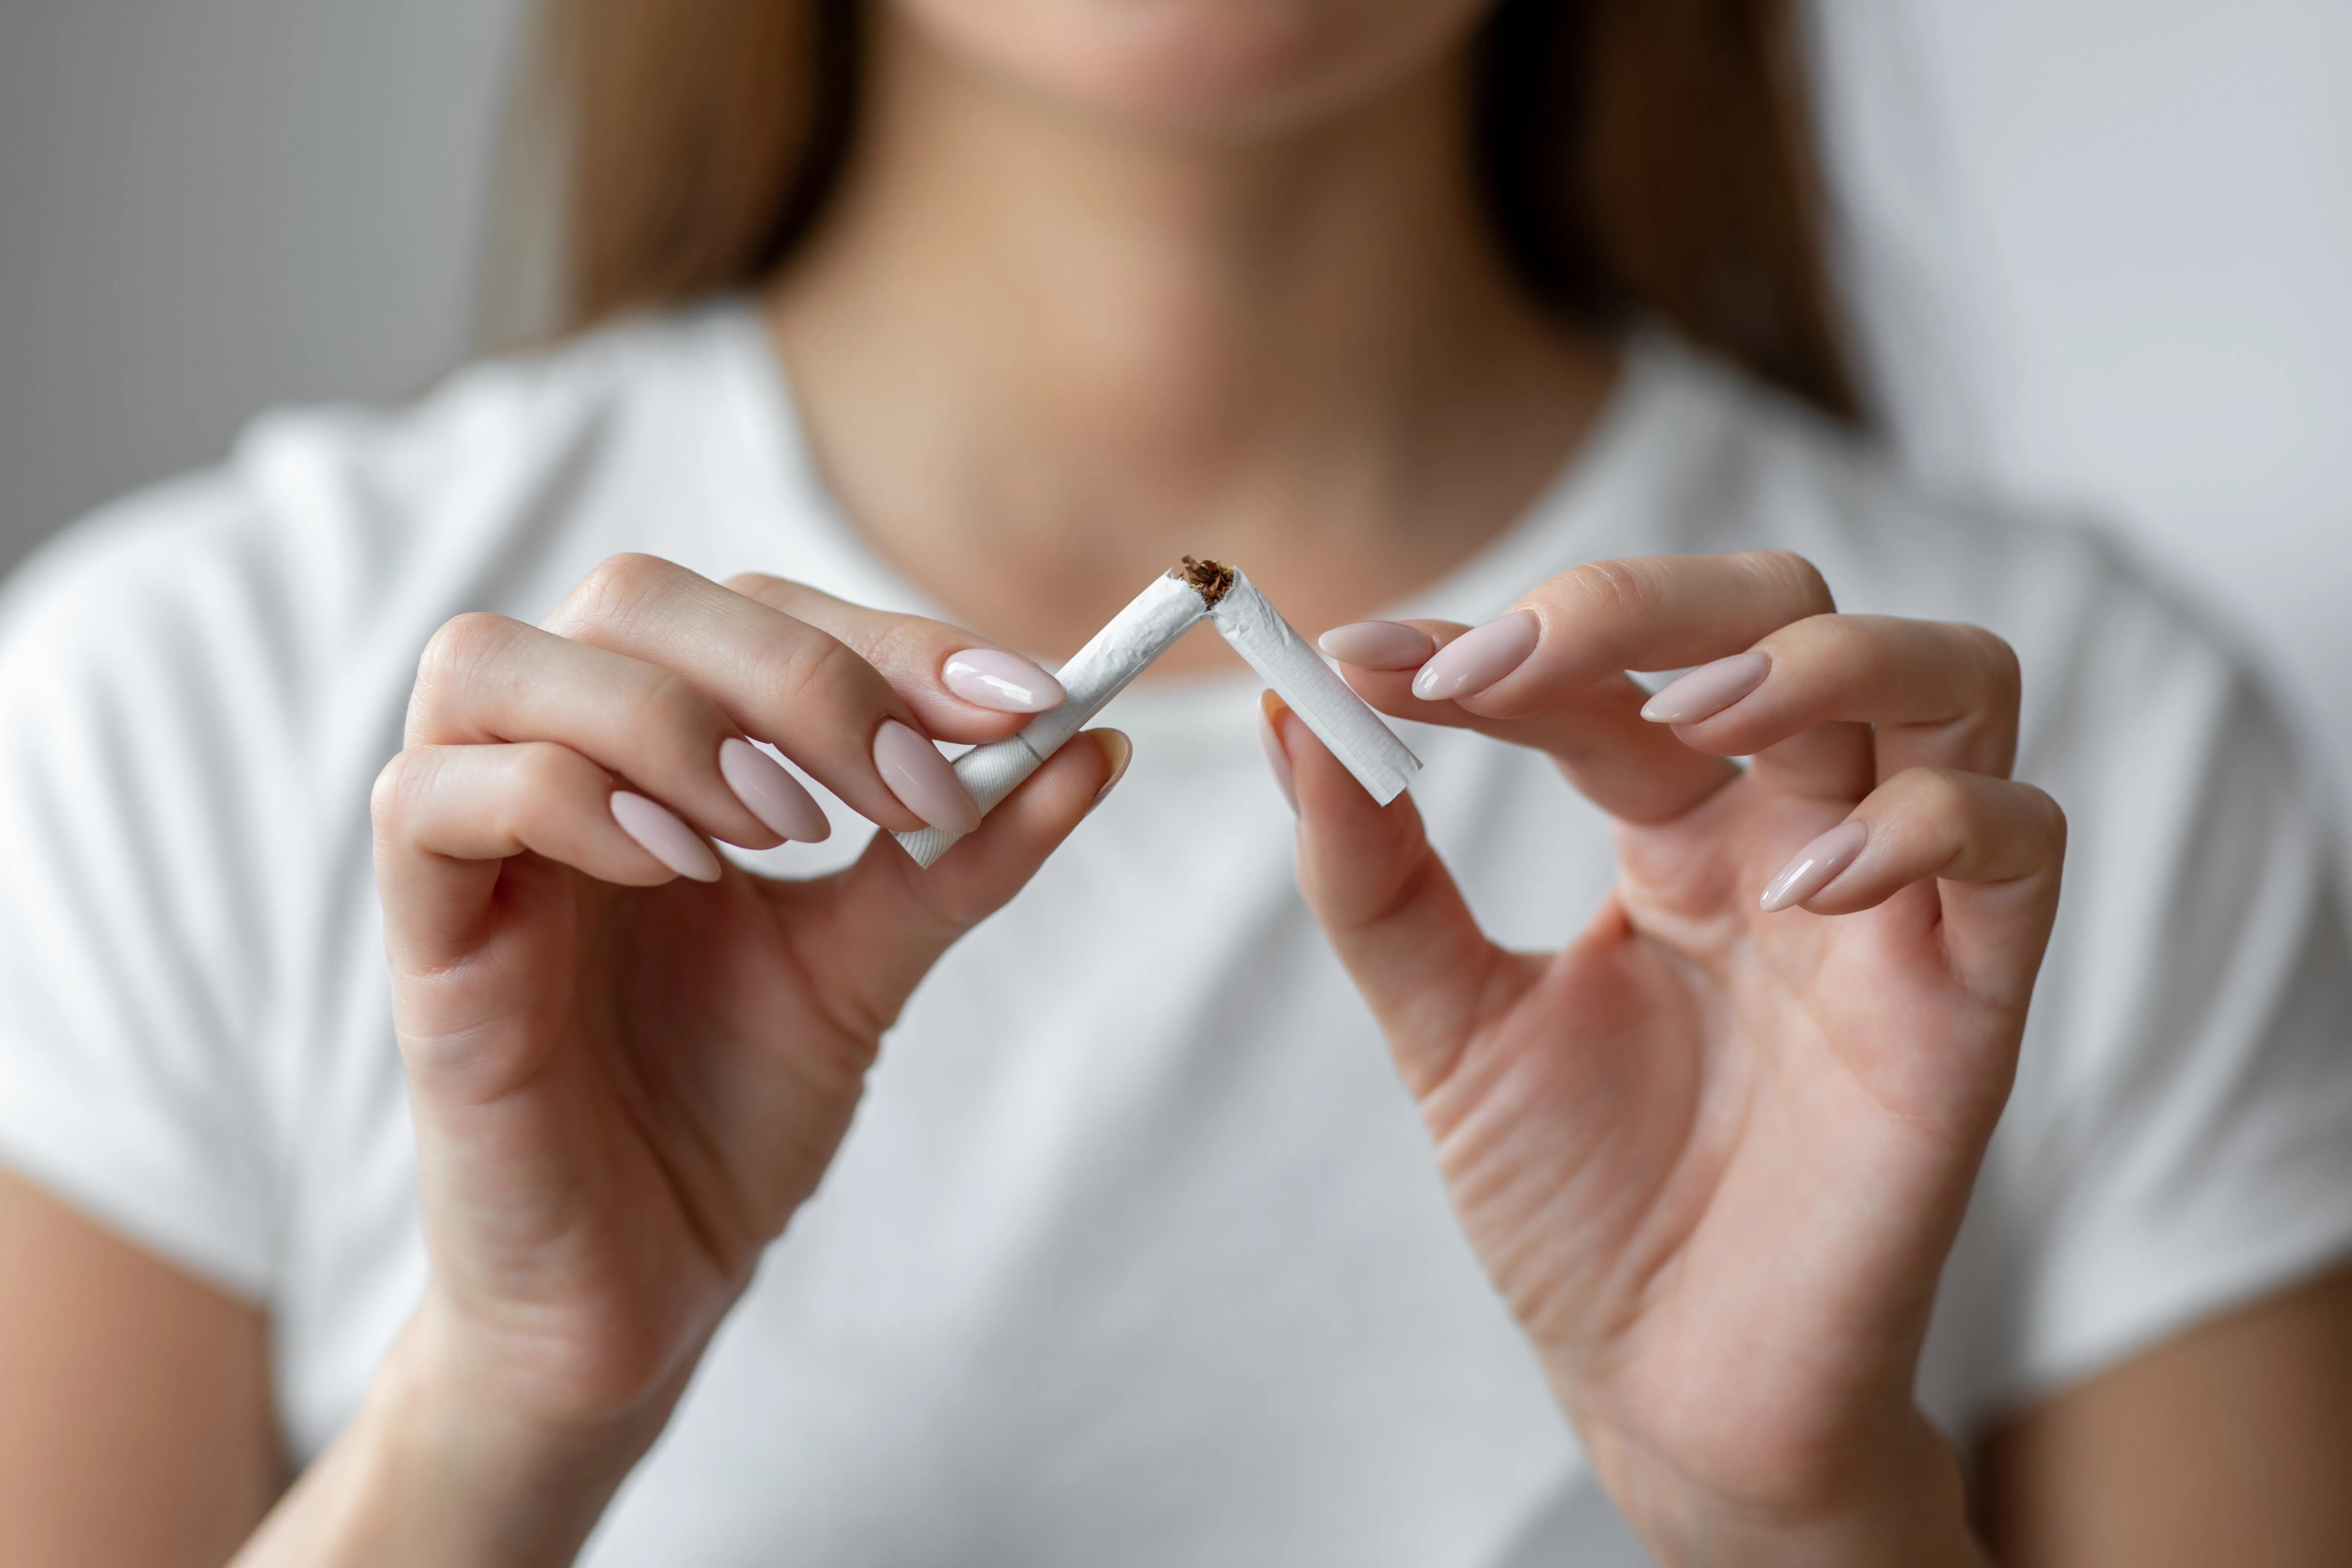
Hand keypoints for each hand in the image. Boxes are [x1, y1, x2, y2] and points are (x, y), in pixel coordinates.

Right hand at [245, 555, 1118, 1563]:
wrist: (646, 1284)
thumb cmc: (735, 1110)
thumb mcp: (875, 960)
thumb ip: (968, 850)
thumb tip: (1105, 743)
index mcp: (660, 750)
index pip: (754, 607)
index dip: (891, 636)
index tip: (1026, 704)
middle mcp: (554, 763)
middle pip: (629, 597)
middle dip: (794, 668)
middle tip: (905, 785)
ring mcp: (469, 844)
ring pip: (490, 660)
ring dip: (669, 719)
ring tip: (787, 827)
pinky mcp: (419, 937)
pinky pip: (429, 797)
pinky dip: (564, 799)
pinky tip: (683, 869)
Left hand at [1280, 553, 2059, 1565]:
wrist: (1668, 1391)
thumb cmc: (1578, 1208)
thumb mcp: (1445, 1026)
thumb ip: (1374, 876)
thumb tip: (1287, 709)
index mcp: (1681, 829)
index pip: (1613, 668)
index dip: (1498, 639)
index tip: (1363, 657)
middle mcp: (1797, 835)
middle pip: (1791, 607)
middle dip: (1649, 600)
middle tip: (1505, 663)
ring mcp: (1897, 910)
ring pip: (1949, 679)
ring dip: (1815, 658)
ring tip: (1680, 713)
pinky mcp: (1972, 1004)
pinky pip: (2015, 846)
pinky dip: (1922, 826)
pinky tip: (1801, 885)